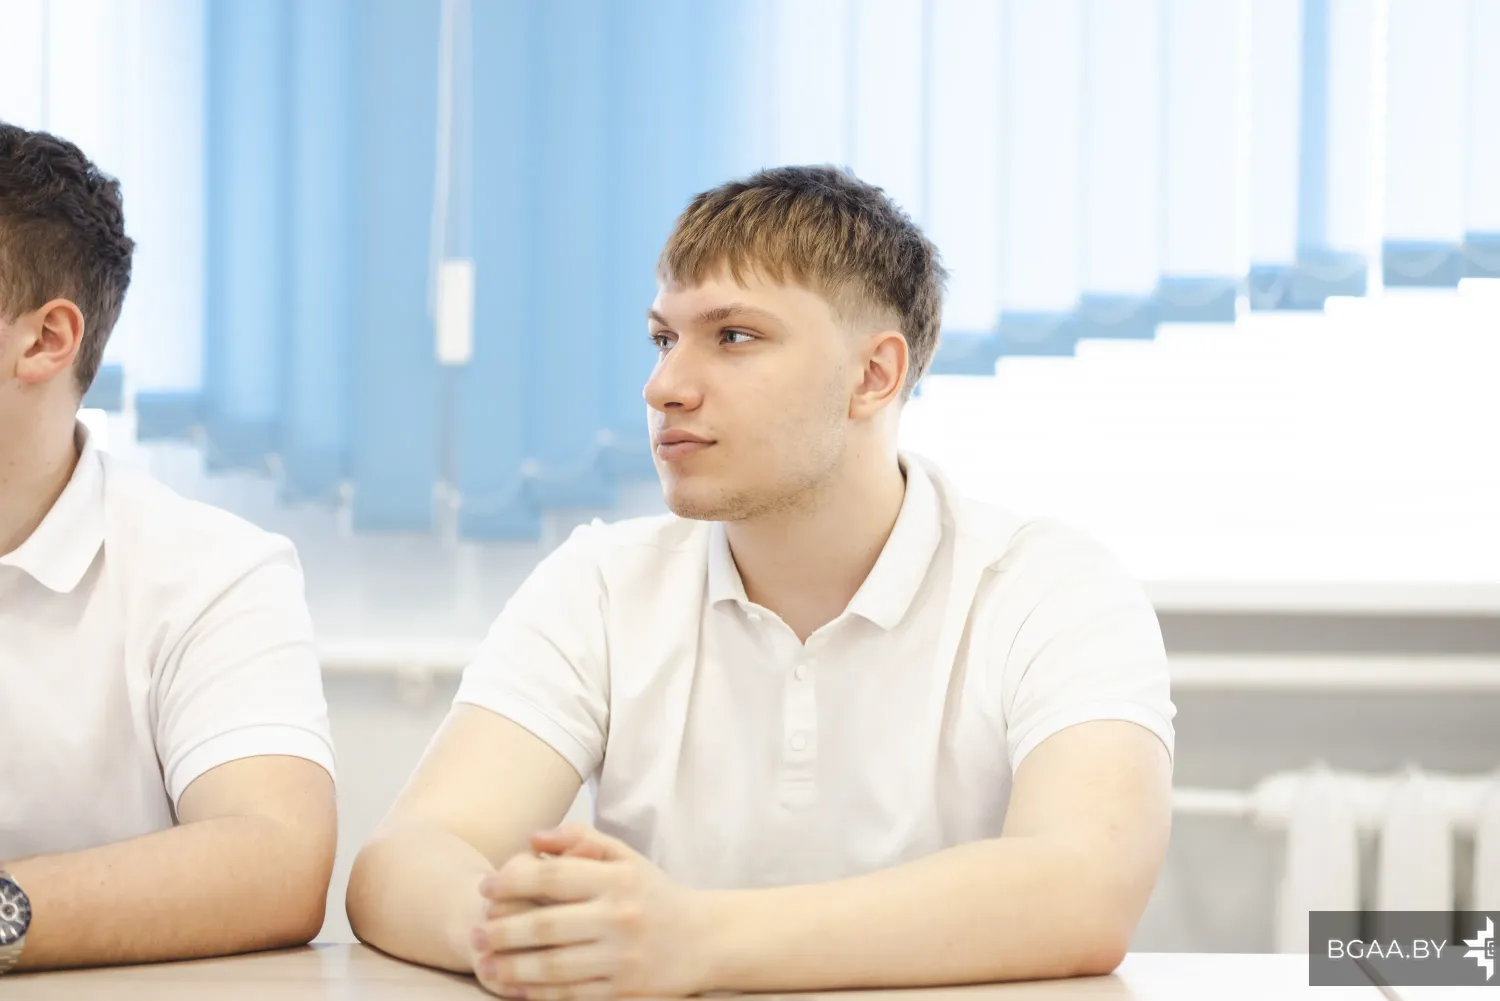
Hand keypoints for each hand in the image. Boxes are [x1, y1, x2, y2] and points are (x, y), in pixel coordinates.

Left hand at [468, 824, 714, 999]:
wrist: (705, 938)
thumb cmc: (654, 893)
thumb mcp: (625, 857)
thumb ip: (581, 841)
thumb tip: (534, 838)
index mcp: (617, 879)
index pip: (552, 877)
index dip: (511, 881)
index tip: (485, 888)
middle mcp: (620, 917)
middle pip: (546, 926)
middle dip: (502, 931)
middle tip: (475, 934)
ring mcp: (622, 956)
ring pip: (554, 966)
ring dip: (513, 967)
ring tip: (486, 964)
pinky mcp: (625, 989)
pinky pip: (572, 994)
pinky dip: (540, 993)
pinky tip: (517, 988)